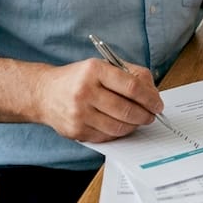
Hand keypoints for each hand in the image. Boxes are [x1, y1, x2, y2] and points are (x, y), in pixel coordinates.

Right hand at [36, 59, 164, 141]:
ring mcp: (79, 113)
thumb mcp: (101, 66)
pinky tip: (121, 126)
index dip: (150, 98)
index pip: (131, 87)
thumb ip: (129, 74)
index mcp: (94, 70)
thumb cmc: (78, 79)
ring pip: (118, 127)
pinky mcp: (76, 131)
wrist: (44, 93)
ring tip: (137, 121)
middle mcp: (85, 91)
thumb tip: (152, 93)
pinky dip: (118, 133)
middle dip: (145, 115)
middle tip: (151, 115)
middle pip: (126, 109)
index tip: (157, 104)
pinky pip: (106, 136)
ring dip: (133, 126)